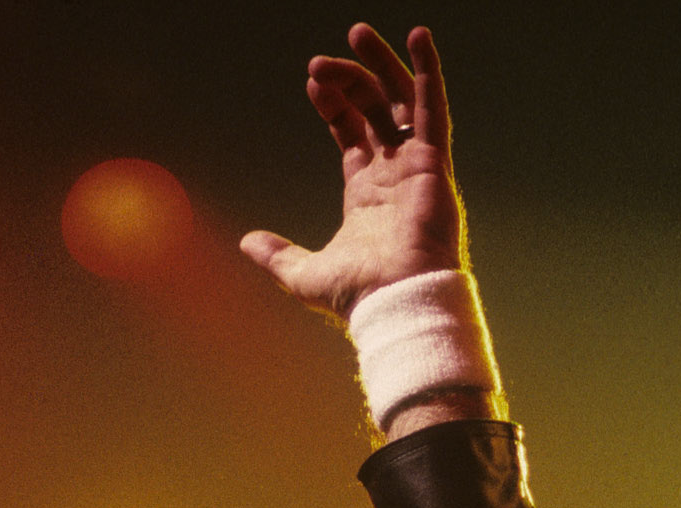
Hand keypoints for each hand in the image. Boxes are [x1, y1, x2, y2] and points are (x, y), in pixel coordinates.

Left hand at [241, 24, 464, 319]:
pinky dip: (427, 71)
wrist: (394, 303)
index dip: (334, 106)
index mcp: (367, 195)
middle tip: (318, 61)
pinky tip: (417, 37)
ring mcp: (416, 166)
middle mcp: (393, 174)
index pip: (352, 134)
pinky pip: (433, 108)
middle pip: (372, 110)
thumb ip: (276, 255)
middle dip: (347, 80)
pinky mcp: (434, 162)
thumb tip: (246, 242)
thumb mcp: (302, 274)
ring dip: (380, 64)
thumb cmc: (357, 297)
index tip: (312, 84)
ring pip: (399, 100)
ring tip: (357, 32)